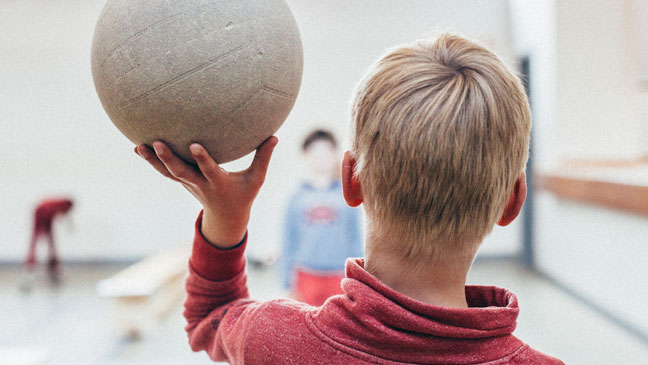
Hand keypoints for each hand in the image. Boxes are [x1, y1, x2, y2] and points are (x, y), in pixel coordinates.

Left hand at [135, 137, 278, 247]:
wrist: (226, 217)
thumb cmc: (244, 194)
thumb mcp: (256, 179)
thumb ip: (264, 157)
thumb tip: (274, 135)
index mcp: (218, 183)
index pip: (209, 170)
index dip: (201, 159)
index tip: (194, 144)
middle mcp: (199, 184)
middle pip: (180, 172)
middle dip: (168, 159)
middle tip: (157, 143)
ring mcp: (188, 184)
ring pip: (167, 173)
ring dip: (152, 161)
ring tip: (138, 146)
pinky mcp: (182, 182)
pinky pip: (164, 172)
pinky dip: (151, 162)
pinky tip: (137, 148)